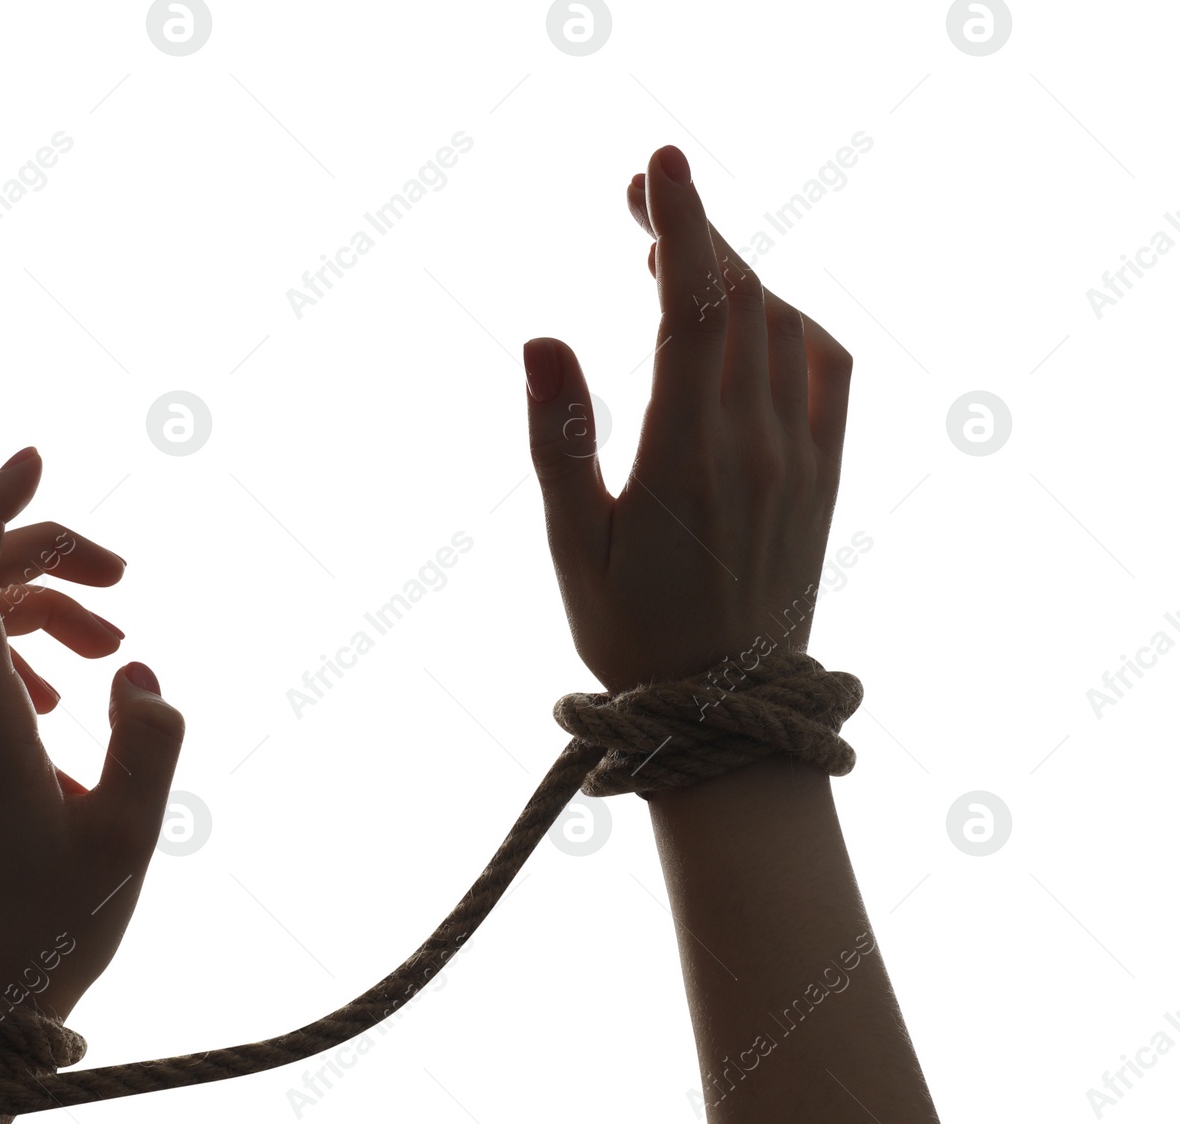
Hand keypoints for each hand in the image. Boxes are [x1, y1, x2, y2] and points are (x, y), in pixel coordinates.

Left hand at [0, 446, 185, 1021]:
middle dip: (45, 563)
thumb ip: (151, 735)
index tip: (38, 459)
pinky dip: (10, 658)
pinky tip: (61, 702)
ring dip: (36, 615)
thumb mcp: (134, 836)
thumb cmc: (52, 930)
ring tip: (113, 652)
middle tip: (125, 583)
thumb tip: (135, 674)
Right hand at [523, 144, 852, 693]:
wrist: (729, 713)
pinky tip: (751, 317)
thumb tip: (541, 339)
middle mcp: (758, 443)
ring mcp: (802, 455)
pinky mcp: (824, 474)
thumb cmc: (632, 635)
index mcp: (689, 455)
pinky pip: (826, 367)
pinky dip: (788, 319)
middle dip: (695, 230)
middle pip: (741, 296)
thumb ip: (559, 439)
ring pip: (780, 323)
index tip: (659, 166)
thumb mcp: (573, 546)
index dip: (683, 223)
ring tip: (675, 255)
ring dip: (734, 272)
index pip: (696, 306)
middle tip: (642, 195)